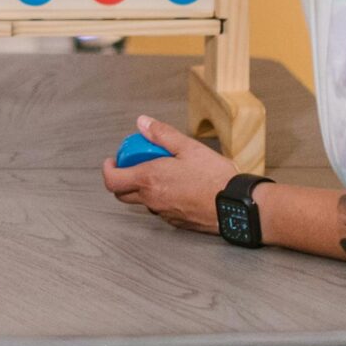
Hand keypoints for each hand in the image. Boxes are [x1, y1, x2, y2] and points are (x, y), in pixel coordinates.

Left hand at [100, 115, 235, 233]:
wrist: (236, 205)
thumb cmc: (215, 177)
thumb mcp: (188, 147)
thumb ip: (162, 134)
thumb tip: (142, 123)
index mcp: (150, 179)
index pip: (112, 180)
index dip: (108, 169)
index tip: (113, 160)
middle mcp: (152, 199)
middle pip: (122, 194)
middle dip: (122, 179)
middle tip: (135, 165)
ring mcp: (163, 213)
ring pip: (143, 201)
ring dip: (144, 188)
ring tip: (163, 172)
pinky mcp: (176, 222)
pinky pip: (160, 209)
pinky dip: (161, 197)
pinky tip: (179, 186)